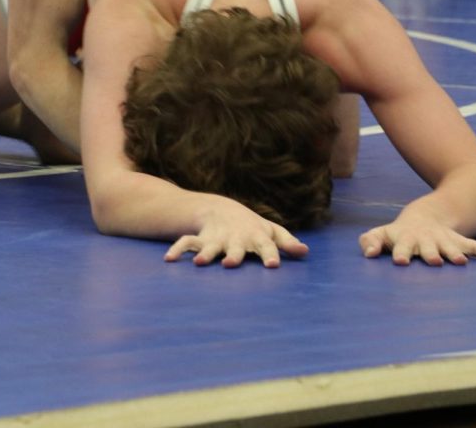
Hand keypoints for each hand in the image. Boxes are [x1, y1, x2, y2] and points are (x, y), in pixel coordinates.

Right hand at [164, 201, 308, 268]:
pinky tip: (169, 260)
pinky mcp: (200, 240)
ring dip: (205, 254)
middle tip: (232, 264)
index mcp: (256, 236)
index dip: (270, 254)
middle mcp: (235, 238)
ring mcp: (216, 239)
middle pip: (235, 247)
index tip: (273, 265)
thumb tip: (306, 252)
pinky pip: (186, 243)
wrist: (221, 209)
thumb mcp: (270, 231)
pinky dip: (177, 250)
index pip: (266, 245)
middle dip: (233, 255)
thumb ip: (287, 242)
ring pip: (210, 246)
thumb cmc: (252, 226)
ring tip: (200, 263)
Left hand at [359, 216, 475, 266]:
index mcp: (406, 239)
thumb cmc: (399, 233)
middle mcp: (427, 240)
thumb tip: (367, 253)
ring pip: (452, 247)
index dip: (401, 253)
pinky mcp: (459, 241)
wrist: (427, 216)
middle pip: (428, 247)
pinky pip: (475, 246)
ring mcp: (444, 240)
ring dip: (456, 254)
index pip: (402, 246)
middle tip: (434, 261)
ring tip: (462, 263)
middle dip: (431, 254)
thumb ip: (370, 241)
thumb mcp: (382, 234)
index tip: (400, 262)